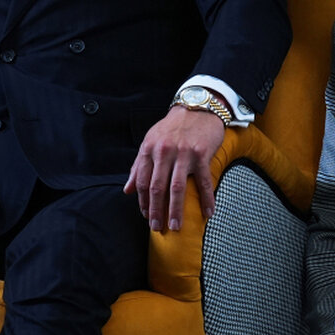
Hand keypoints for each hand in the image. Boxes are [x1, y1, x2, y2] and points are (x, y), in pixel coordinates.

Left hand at [124, 104, 226, 230]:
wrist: (198, 107)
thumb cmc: (173, 127)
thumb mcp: (151, 141)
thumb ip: (138, 166)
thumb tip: (127, 190)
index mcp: (149, 149)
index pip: (142, 181)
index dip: (142, 201)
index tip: (146, 216)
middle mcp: (164, 152)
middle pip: (156, 187)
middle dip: (155, 210)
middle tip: (157, 227)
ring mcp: (183, 153)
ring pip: (177, 187)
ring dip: (175, 210)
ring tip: (175, 226)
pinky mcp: (202, 154)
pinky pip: (204, 181)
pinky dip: (206, 199)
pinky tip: (208, 213)